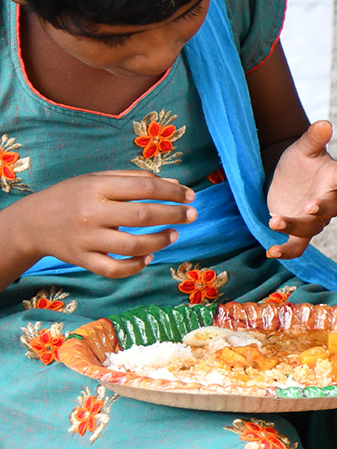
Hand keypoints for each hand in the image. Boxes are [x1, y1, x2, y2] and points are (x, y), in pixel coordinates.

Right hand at [4, 170, 194, 277]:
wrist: (33, 222)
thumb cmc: (73, 196)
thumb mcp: (98, 179)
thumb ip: (135, 179)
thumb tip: (175, 184)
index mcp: (97, 188)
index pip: (143, 187)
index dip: (172, 191)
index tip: (190, 195)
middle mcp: (92, 213)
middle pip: (142, 216)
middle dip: (173, 215)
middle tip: (191, 214)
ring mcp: (87, 239)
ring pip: (132, 245)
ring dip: (160, 241)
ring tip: (174, 234)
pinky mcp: (83, 260)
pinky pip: (114, 269)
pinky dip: (135, 265)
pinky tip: (149, 256)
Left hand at [266, 120, 336, 258]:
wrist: (287, 178)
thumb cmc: (301, 162)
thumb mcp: (304, 147)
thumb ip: (314, 138)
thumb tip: (324, 123)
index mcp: (335, 178)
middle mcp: (329, 201)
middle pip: (329, 209)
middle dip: (320, 209)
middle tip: (309, 206)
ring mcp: (315, 219)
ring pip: (311, 228)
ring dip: (294, 226)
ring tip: (274, 221)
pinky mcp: (299, 232)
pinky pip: (297, 246)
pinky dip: (286, 251)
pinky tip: (270, 252)